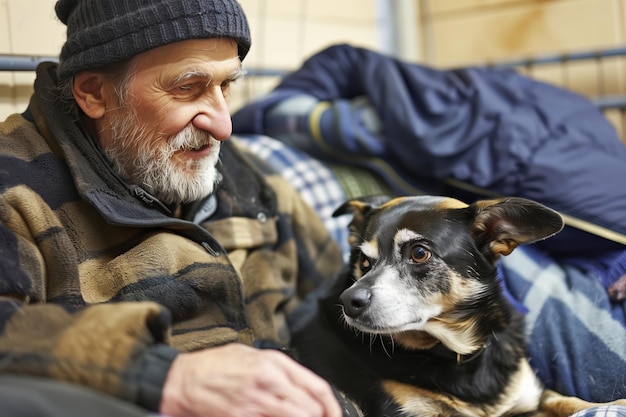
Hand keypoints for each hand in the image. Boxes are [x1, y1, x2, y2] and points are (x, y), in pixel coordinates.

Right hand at [160, 343, 341, 416]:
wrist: (184, 380)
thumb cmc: (214, 366)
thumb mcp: (251, 355)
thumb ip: (278, 369)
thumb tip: (299, 386)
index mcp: (274, 363)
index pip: (317, 387)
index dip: (331, 407)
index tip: (333, 415)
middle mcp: (269, 382)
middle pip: (311, 408)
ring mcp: (257, 403)